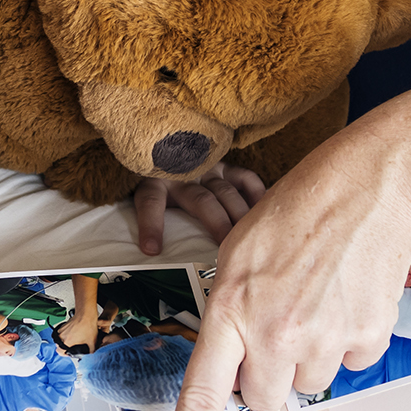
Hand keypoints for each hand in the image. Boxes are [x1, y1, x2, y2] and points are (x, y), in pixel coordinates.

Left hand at [132, 166, 265, 253]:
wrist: (168, 152)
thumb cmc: (160, 191)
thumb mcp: (149, 202)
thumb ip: (153, 223)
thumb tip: (146, 258)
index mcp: (156, 183)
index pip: (150, 202)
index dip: (151, 225)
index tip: (151, 250)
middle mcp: (183, 174)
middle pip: (200, 200)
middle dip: (216, 223)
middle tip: (227, 248)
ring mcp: (206, 169)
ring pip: (225, 192)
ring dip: (239, 215)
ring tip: (250, 238)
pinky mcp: (224, 166)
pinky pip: (244, 177)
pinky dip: (256, 193)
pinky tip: (263, 212)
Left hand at [157, 125, 410, 410]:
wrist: (367, 188)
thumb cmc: (296, 211)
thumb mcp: (237, 254)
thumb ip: (230, 315)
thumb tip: (237, 367)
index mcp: (230, 311)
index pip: (200, 399)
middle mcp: (274, 333)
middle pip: (262, 399)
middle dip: (266, 374)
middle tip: (279, 323)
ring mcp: (323, 339)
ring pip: (308, 383)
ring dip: (309, 355)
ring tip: (317, 298)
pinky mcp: (366, 338)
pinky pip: (350, 365)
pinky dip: (349, 341)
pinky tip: (347, 298)